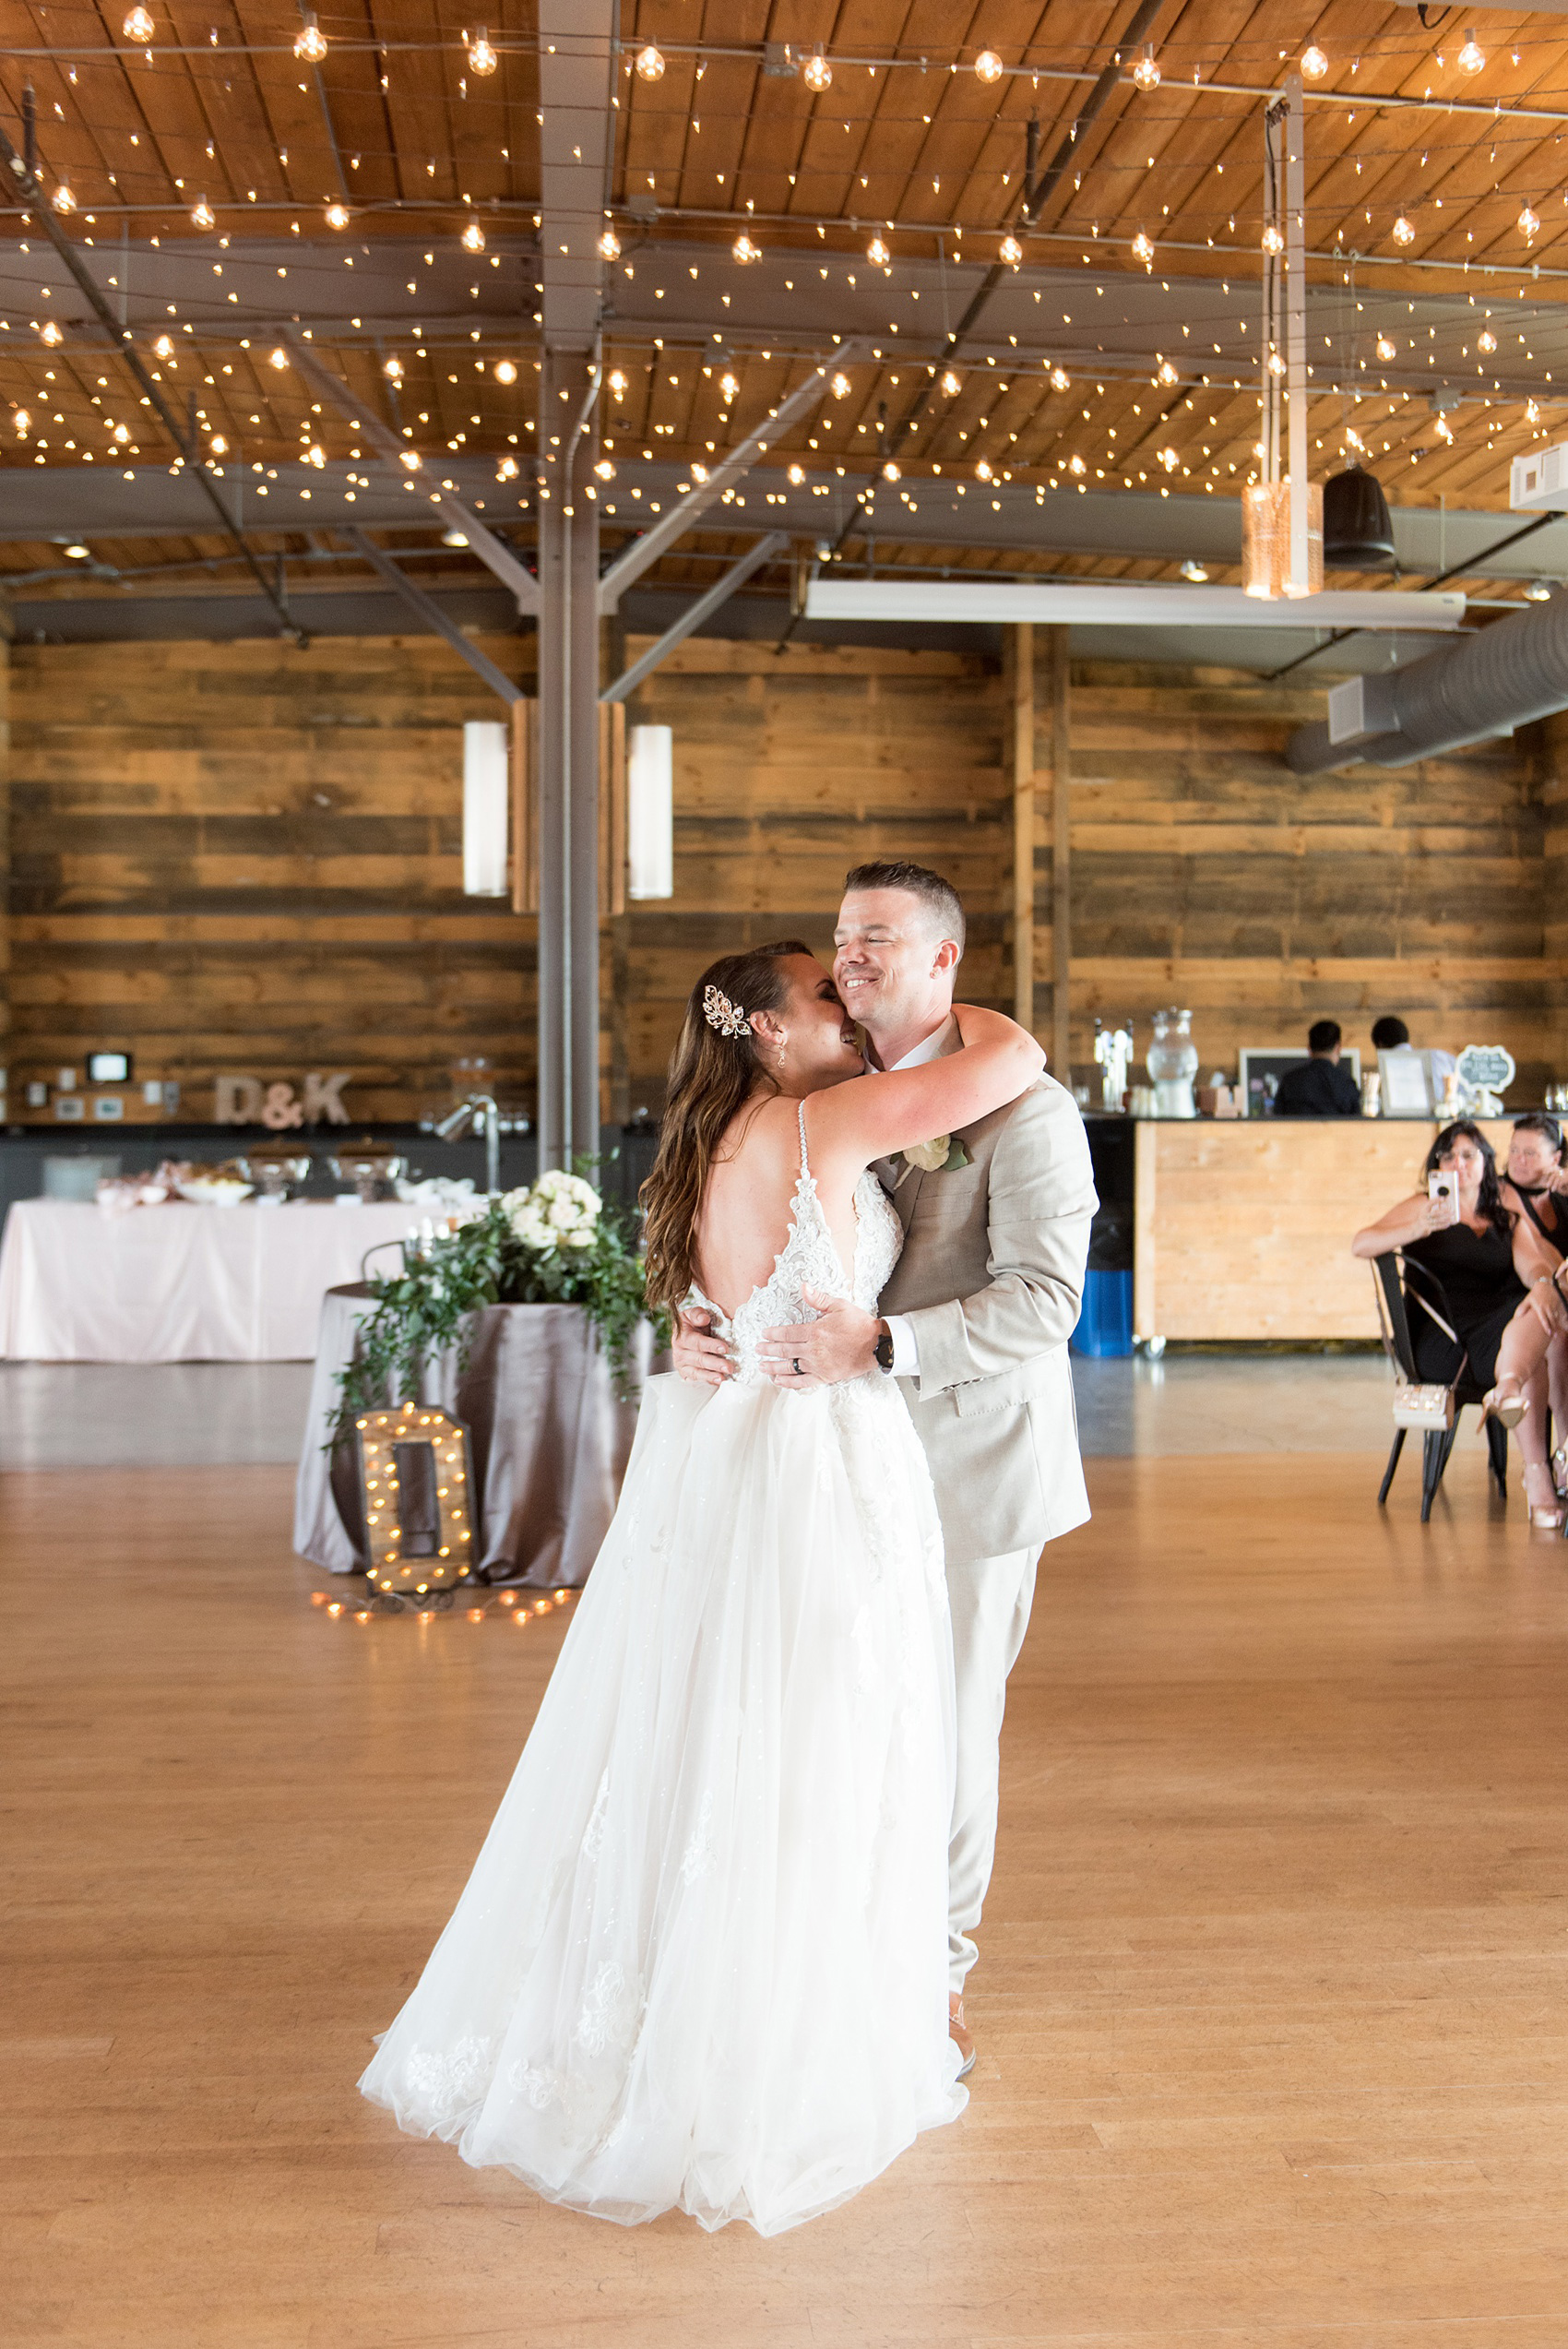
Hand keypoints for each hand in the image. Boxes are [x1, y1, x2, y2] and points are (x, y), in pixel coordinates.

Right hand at [672, 1305, 733, 1387]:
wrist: (685, 1335)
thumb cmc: (693, 1324)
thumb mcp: (693, 1314)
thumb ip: (697, 1313)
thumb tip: (704, 1318)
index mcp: (681, 1336)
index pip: (697, 1342)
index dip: (711, 1345)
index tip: (725, 1348)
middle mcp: (679, 1353)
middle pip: (698, 1359)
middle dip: (715, 1364)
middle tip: (729, 1367)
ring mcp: (682, 1365)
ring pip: (697, 1372)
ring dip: (711, 1376)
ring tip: (723, 1379)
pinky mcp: (686, 1374)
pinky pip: (696, 1380)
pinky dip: (706, 1382)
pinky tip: (717, 1383)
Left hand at [757, 1287, 881, 1387]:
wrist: (877, 1345)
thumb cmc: (859, 1325)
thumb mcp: (839, 1306)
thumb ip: (819, 1299)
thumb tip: (803, 1287)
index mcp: (815, 1331)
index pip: (788, 1333)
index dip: (773, 1334)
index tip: (764, 1334)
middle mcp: (814, 1349)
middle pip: (785, 1350)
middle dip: (768, 1350)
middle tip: (757, 1349)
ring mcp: (818, 1365)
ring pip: (790, 1367)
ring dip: (773, 1367)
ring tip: (762, 1366)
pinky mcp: (825, 1377)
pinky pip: (802, 1382)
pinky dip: (789, 1382)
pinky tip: (778, 1380)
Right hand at [1421, 1194, 1449, 1232]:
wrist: (1412, 1231)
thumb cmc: (1419, 1222)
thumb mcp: (1424, 1215)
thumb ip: (1432, 1212)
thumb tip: (1443, 1210)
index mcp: (1423, 1211)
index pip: (1430, 1203)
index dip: (1436, 1200)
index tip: (1443, 1198)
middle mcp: (1423, 1216)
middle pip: (1436, 1213)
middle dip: (1445, 1211)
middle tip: (1452, 1210)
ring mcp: (1425, 1222)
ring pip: (1437, 1220)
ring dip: (1446, 1219)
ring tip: (1452, 1218)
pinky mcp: (1427, 1229)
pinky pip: (1436, 1227)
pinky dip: (1443, 1225)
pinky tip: (1448, 1224)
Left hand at [1527, 1277, 1567, 1339]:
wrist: (1545, 1285)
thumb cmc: (1534, 1295)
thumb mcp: (1527, 1300)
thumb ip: (1522, 1308)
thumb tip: (1516, 1317)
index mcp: (1540, 1307)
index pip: (1544, 1319)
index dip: (1547, 1327)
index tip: (1548, 1334)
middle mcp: (1548, 1307)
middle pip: (1552, 1320)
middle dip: (1554, 1329)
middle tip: (1554, 1337)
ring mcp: (1554, 1306)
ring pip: (1556, 1318)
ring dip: (1557, 1326)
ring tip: (1556, 1334)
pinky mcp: (1557, 1305)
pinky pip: (1559, 1314)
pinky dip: (1558, 1320)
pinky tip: (1557, 1326)